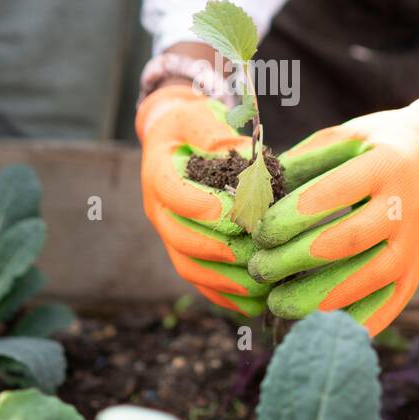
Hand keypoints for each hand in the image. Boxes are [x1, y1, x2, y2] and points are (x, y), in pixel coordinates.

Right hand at [136, 84, 269, 315]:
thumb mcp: (200, 116)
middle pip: (180, 237)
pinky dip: (224, 295)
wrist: (176, 139)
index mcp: (159, 173)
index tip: (237, 214)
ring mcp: (169, 234)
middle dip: (219, 248)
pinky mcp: (184, 251)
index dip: (203, 207)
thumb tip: (240, 155)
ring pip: (188, 265)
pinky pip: (199, 280)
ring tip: (260, 285)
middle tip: (255, 253)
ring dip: (223, 280)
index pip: (174, 195)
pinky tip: (254, 303)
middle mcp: (159, 209)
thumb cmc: (193, 126)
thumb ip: (215, 132)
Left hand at [249, 71, 418, 334]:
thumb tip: (253, 195)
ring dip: (316, 299)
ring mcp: (413, 246)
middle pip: (346, 242)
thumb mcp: (343, 138)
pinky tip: (315, 329)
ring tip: (276, 304)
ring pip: (365, 281)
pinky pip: (385, 309)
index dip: (293, 216)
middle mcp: (404, 208)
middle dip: (294, 260)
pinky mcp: (414, 275)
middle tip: (258, 269)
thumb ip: (301, 162)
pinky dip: (351, 325)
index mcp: (385, 166)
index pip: (335, 194)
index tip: (259, 231)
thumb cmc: (375, 146)